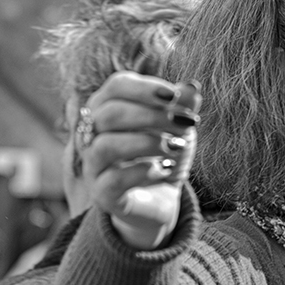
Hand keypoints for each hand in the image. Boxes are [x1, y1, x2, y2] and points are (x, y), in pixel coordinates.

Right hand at [77, 73, 200, 249]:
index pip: (117, 86)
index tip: (175, 96)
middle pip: (110, 114)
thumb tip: (192, 87)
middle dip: (153, 116)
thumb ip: (183, 107)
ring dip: (148, 143)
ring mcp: (93, 165)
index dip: (145, 88)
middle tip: (187, 123)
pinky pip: (113, 180)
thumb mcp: (178, 128)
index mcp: (107, 108)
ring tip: (177, 147)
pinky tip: (165, 169)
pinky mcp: (101, 194)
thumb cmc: (164, 153)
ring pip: (106, 146)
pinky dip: (144, 172)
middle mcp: (92, 134)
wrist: (160, 198)